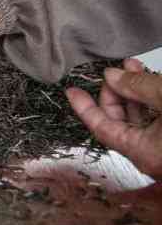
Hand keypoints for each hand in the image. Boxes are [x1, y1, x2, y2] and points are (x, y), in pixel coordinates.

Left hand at [66, 59, 161, 179]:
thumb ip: (137, 86)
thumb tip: (112, 76)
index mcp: (143, 153)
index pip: (101, 128)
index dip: (84, 107)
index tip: (71, 92)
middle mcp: (152, 156)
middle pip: (118, 122)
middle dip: (113, 92)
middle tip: (114, 72)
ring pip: (139, 118)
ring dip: (134, 92)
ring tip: (132, 68)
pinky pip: (154, 120)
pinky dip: (149, 100)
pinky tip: (149, 81)